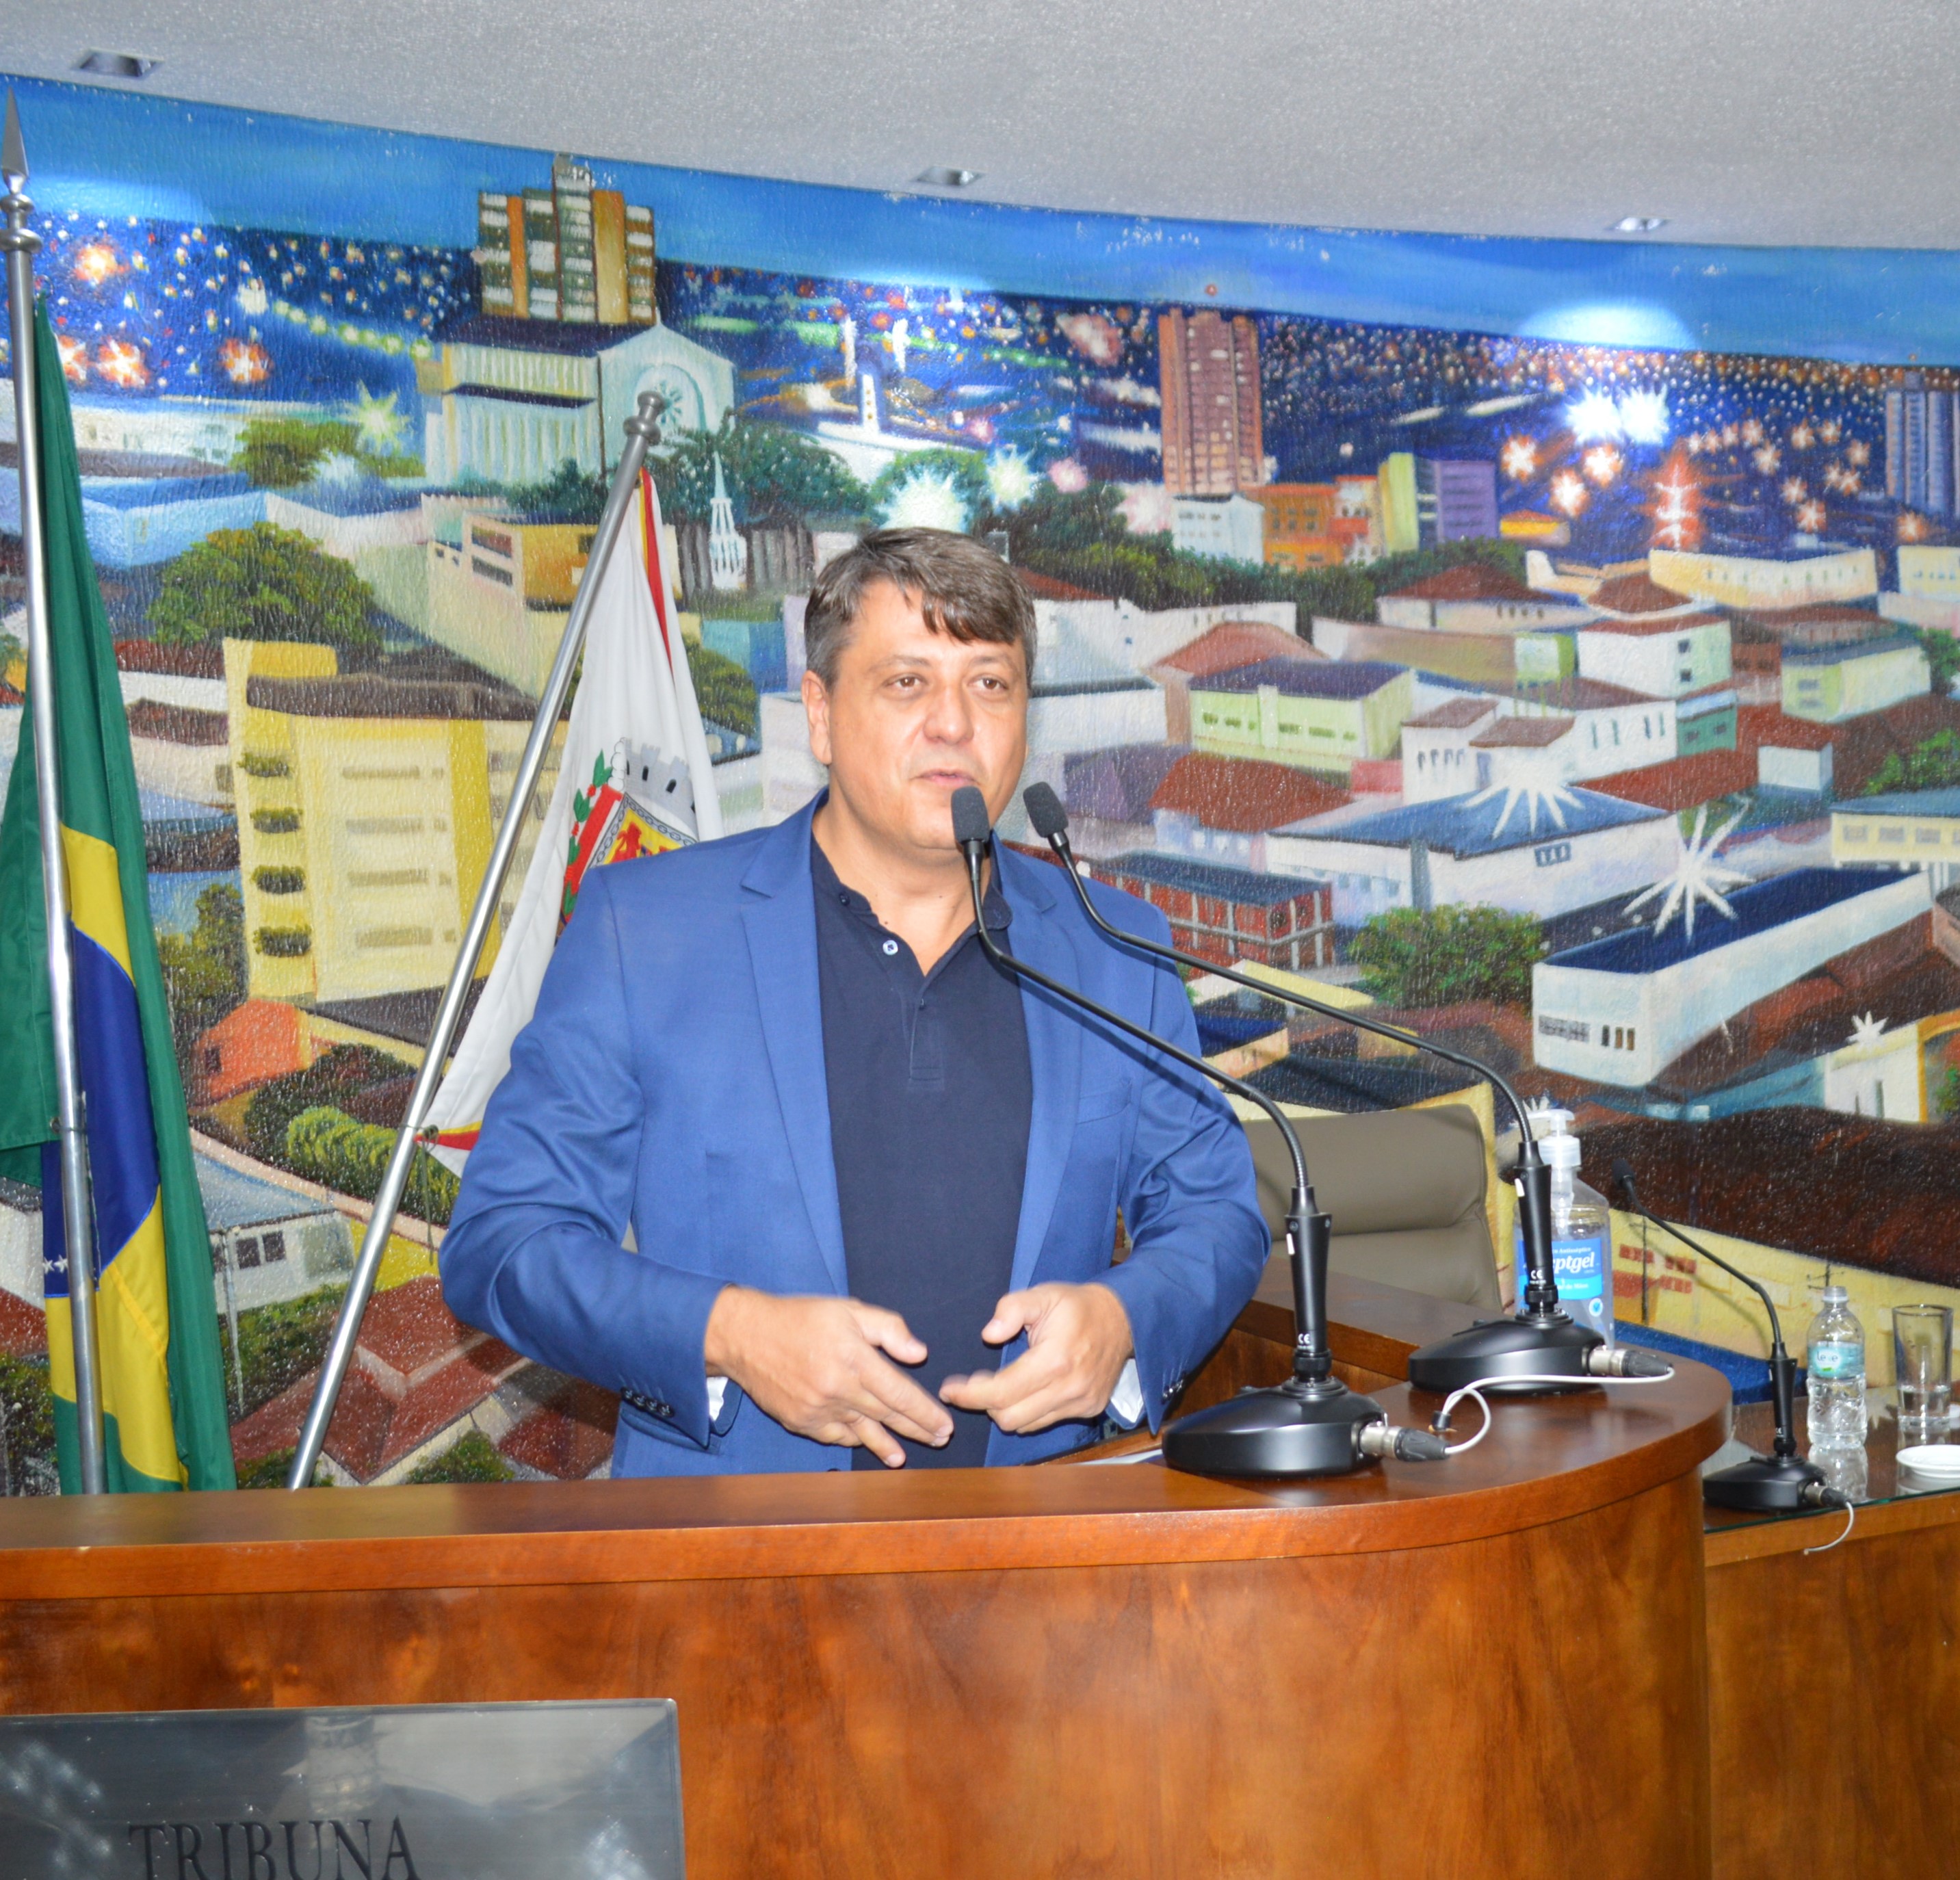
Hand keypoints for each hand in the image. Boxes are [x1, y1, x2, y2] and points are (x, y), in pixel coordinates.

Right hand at [703, 1286, 952, 1466]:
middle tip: (939, 1439)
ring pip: (862, 1432)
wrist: (746, 1336)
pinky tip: (863, 1443)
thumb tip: (919, 1353)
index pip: (900, 1393)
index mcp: (855, 1359)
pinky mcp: (801, 1421)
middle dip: (917, 1430)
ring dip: (886, 1445)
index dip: (925, 1412)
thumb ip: (888, 1329)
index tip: (945, 1423)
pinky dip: (852, 1440)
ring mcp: (818, 1409)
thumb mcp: (848, 1310)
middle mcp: (839, 1389)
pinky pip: (834, 1436)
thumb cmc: (800, 1318)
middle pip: (887, 1416)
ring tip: (903, 1458)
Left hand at [938, 1283, 1132, 1434]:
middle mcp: (1069, 1389)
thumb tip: (988, 1335)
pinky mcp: (1088, 1410)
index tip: (949, 1389)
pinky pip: (1044, 1421)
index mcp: (1055, 1360)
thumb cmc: (1076, 1305)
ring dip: (1005, 1409)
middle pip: (1009, 1417)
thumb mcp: (1042, 1294)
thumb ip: (1011, 1309)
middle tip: (972, 1383)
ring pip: (1026, 1425)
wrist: (1124, 1319)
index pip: (1001, 1392)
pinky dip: (1027, 1411)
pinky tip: (1024, 1390)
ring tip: (997, 1385)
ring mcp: (1081, 1403)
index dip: (969, 1394)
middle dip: (983, 1403)